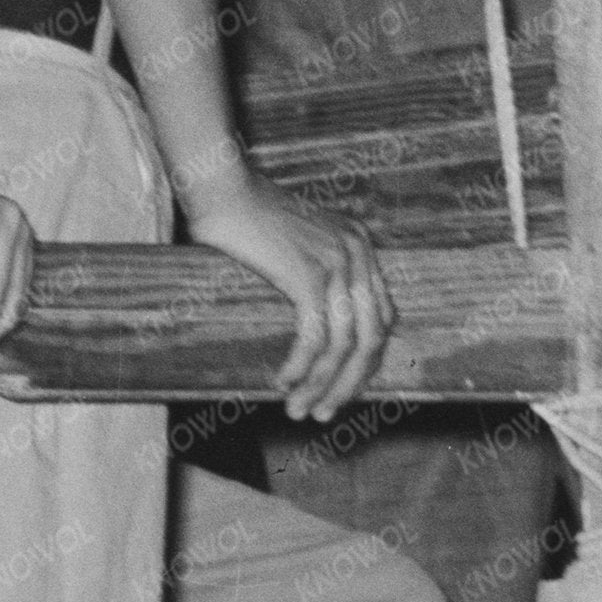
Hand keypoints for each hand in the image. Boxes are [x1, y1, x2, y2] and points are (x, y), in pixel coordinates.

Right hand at [171, 160, 390, 422]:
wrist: (221, 188)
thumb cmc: (242, 216)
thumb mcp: (294, 241)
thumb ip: (311, 271)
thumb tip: (307, 319)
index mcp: (359, 246)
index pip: (381, 318)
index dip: (364, 361)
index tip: (339, 388)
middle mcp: (357, 254)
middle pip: (372, 338)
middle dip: (349, 383)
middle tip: (325, 413)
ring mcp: (336, 264)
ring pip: (344, 345)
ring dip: (321, 385)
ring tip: (299, 409)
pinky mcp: (308, 275)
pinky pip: (314, 337)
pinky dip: (301, 366)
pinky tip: (282, 380)